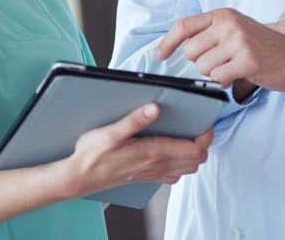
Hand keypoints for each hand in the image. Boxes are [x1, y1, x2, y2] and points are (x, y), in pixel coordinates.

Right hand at [60, 103, 211, 198]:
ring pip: (187, 168)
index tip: (205, 120)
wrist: (78, 178)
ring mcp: (152, 173)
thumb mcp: (111, 132)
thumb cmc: (92, 155)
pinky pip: (173, 174)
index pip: (196, 149)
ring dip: (193, 153)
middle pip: (196, 159)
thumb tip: (156, 107)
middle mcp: (157, 165)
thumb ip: (135, 119)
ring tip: (188, 134)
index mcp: (154, 152)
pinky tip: (170, 151)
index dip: (206, 135)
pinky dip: (180, 164)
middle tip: (198, 125)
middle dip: (203, 142)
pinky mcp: (146, 177)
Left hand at [157, 8, 284, 92]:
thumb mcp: (234, 28)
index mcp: (223, 15)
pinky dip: (225, 81)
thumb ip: (209, 33)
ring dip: (215, 73)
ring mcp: (238, 41)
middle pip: (190, 52)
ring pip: (203, 67)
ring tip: (232, 67)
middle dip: (201, 63)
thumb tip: (176, 47)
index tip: (160, 55)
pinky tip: (239, 74)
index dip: (168, 43)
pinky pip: (218, 78)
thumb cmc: (260, 45)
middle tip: (220, 62)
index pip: (184, 26)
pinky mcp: (247, 60)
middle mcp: (229, 24)